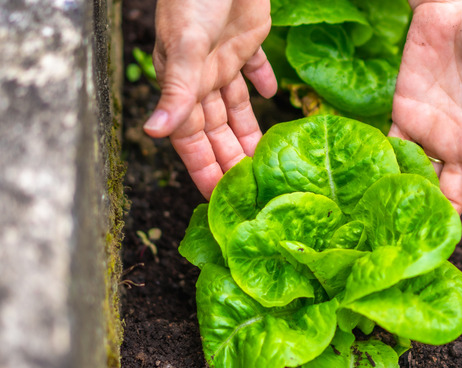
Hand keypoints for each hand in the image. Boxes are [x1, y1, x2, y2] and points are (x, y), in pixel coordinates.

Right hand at [143, 0, 276, 198]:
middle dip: (230, 159)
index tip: (215, 199)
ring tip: (266, 160)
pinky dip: (264, 83)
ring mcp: (225, 58)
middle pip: (218, 129)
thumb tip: (152, 133)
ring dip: (249, 132)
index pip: (192, 138)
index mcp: (184, 83)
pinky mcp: (246, 39)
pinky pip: (255, 69)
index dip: (203, 168)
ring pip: (237, 107)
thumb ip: (176, 91)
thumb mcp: (186, 47)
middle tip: (249, 191)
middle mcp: (203, 76)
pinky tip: (274, 98)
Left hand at [389, 0, 461, 268]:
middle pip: (454, 200)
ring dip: (411, 209)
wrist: (455, 5)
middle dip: (444, 232)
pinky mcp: (403, 117)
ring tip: (398, 241)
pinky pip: (392, 150)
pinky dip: (385, 173)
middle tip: (429, 265)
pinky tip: (375, 200)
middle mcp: (461, 148)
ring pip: (421, 183)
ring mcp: (431, 135)